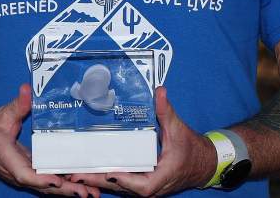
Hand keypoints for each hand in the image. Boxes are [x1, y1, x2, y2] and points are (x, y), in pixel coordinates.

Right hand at [0, 84, 99, 197]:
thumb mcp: (2, 115)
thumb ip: (17, 105)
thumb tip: (26, 89)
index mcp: (8, 159)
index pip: (24, 174)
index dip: (41, 179)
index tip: (57, 180)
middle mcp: (17, 172)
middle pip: (42, 185)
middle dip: (64, 189)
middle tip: (86, 192)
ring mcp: (24, 175)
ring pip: (47, 186)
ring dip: (68, 190)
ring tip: (91, 193)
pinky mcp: (30, 173)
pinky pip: (47, 181)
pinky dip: (64, 184)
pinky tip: (81, 185)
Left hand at [69, 87, 215, 196]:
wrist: (204, 163)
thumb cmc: (192, 149)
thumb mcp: (179, 129)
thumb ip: (167, 112)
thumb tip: (160, 92)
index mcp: (161, 177)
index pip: (141, 184)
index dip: (124, 180)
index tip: (108, 174)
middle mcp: (152, 186)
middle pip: (122, 187)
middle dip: (99, 182)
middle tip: (76, 175)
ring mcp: (146, 186)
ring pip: (120, 187)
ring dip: (98, 182)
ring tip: (75, 175)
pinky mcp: (142, 183)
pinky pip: (122, 183)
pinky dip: (106, 179)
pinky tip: (89, 174)